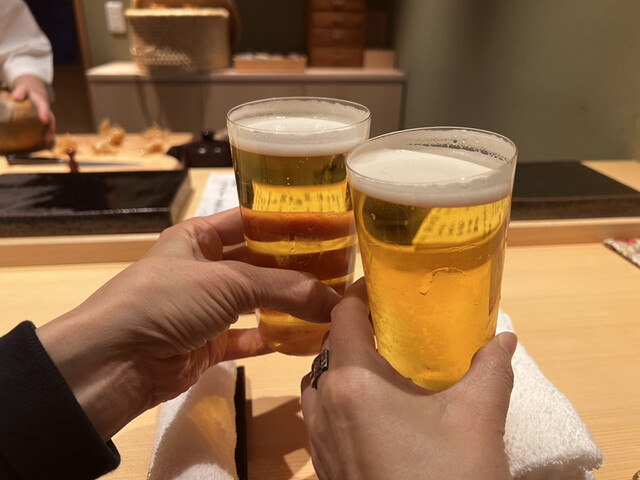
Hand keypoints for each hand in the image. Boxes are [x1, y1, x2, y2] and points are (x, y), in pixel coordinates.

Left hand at [12, 74, 54, 144]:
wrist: (34, 93)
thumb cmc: (27, 92)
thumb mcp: (24, 89)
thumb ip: (21, 92)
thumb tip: (15, 97)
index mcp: (41, 102)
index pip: (44, 107)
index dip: (44, 113)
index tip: (45, 119)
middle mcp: (46, 111)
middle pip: (51, 120)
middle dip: (50, 128)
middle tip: (47, 137)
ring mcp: (47, 117)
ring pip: (50, 126)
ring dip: (49, 134)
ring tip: (46, 142)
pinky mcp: (44, 122)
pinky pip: (47, 129)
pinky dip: (46, 135)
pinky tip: (43, 142)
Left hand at [37, 208, 340, 440]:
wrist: (114, 362)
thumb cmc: (166, 300)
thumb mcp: (226, 283)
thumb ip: (283, 288)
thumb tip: (335, 301)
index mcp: (197, 237)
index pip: (249, 221)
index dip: (285, 223)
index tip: (327, 227)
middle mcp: (203, 268)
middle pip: (258, 263)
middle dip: (294, 268)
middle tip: (337, 270)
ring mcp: (205, 309)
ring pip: (256, 302)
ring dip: (287, 304)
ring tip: (328, 303)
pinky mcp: (208, 345)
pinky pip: (248, 338)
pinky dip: (273, 339)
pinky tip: (304, 339)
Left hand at [301, 279, 515, 479]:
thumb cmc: (449, 476)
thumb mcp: (478, 419)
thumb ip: (491, 370)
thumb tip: (505, 338)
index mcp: (353, 382)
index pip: (343, 316)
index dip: (359, 294)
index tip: (383, 287)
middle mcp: (324, 405)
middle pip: (329, 347)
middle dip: (356, 331)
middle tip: (391, 325)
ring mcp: (318, 439)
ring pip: (320, 382)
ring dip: (344, 366)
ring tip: (383, 365)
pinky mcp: (323, 466)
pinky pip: (321, 415)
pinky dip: (340, 399)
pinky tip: (375, 411)